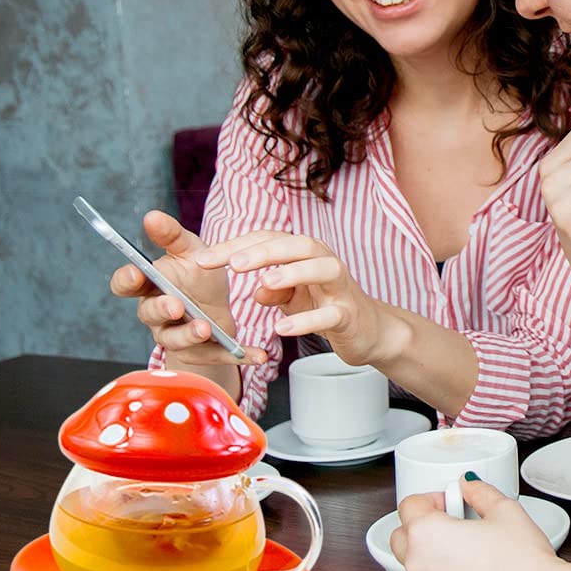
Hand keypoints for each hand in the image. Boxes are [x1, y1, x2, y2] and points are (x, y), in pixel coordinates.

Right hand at [109, 210, 265, 365]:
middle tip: (177, 305)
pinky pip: (215, 356)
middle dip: (162, 310)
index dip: (127, 280)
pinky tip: (258, 354)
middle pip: (150, 314)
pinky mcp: (199, 353)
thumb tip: (151, 215)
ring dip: (189, 335)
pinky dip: (236, 355)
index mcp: (150, 285)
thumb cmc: (197, 274)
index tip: (136, 274)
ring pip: (175, 340)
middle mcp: (156, 314)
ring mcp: (175, 336)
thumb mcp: (190, 250)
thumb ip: (171, 235)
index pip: (125, 284)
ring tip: (206, 328)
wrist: (219, 305)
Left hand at [195, 231, 385, 366]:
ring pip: (322, 268)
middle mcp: (325, 262)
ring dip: (293, 273)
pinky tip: (282, 329)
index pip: (268, 240)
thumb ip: (273, 290)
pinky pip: (329, 314)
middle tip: (233, 264)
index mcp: (305, 254)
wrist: (367, 331)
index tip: (203, 261)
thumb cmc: (326, 305)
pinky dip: (306, 321)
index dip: (235, 247)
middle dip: (264, 251)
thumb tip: (255, 290)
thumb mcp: (293, 297)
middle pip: (297, 244)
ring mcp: (340, 287)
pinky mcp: (349, 314)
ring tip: (263, 283)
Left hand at [390, 477, 558, 570]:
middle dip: (421, 527)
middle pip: (401, 537)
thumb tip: (469, 485)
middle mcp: (419, 566)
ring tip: (466, 551)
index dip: (431, 499)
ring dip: (431, 556)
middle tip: (450, 524)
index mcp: (427, 534)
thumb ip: (478, 491)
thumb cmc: (522, 562)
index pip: (409, 505)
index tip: (450, 502)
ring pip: (415, 568)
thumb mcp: (503, 509)